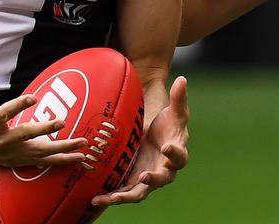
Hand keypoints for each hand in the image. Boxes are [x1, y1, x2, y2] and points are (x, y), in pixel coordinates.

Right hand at [0, 42, 86, 167]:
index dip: (17, 106)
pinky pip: (40, 163)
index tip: (33, 97)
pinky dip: (59, 161)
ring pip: (37, 153)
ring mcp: (8, 153)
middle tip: (62, 121)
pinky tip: (77, 157)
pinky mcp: (15, 160)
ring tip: (82, 143)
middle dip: (43, 129)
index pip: (2, 114)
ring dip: (61, 149)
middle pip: (23, 136)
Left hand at [91, 76, 189, 205]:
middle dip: (152, 180)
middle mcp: (164, 170)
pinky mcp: (133, 183)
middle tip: (144, 176)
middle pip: (161, 179)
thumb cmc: (168, 123)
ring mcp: (148, 179)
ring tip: (112, 197)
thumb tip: (182, 79)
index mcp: (177, 153)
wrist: (155, 134)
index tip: (166, 147)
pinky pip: (123, 193)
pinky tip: (96, 199)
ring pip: (139, 192)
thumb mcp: (174, 110)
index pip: (180, 156)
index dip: (175, 153)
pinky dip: (111, 197)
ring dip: (126, 196)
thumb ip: (179, 97)